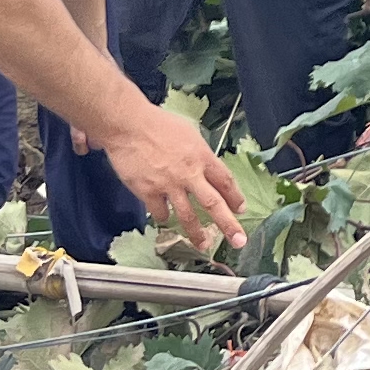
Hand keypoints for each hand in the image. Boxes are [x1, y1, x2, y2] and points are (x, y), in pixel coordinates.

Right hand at [106, 104, 247, 252]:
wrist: (128, 125)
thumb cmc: (158, 124)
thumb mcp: (189, 133)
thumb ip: (199, 154)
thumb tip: (207, 168)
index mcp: (202, 156)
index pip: (225, 181)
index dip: (235, 197)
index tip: (241, 210)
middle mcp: (189, 173)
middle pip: (214, 204)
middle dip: (228, 224)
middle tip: (238, 240)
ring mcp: (169, 185)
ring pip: (188, 216)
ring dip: (197, 233)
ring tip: (204, 245)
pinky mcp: (149, 192)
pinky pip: (161, 213)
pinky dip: (164, 217)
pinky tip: (165, 218)